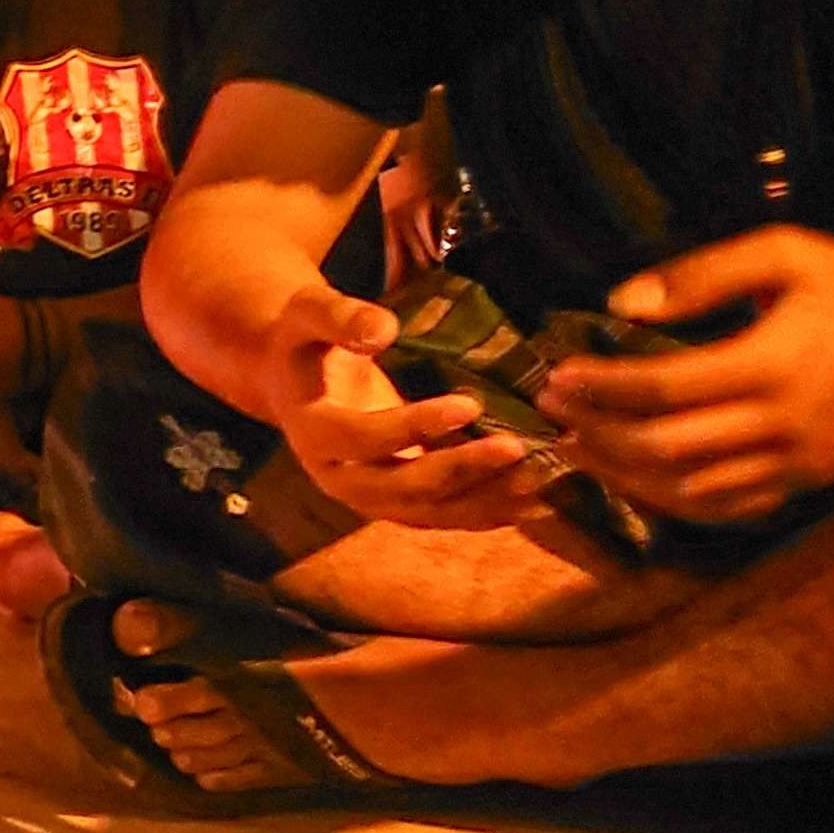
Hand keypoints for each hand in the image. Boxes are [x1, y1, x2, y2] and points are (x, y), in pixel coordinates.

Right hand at [264, 278, 546, 530]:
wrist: (295, 381)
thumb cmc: (304, 340)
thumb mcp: (307, 316)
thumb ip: (338, 317)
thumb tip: (383, 329)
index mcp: (311, 433)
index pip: (364, 439)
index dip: (416, 425)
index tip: (470, 403)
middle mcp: (338, 479)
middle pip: (402, 488)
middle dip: (461, 471)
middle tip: (515, 448)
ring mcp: (369, 499)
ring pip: (431, 512)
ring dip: (485, 500)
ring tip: (538, 479)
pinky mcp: (397, 505)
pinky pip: (444, 516)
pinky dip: (489, 513)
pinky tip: (534, 502)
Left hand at [543, 227, 833, 524]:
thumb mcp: (785, 253)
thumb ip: (701, 274)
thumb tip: (621, 301)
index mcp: (769, 365)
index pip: (660, 388)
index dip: (600, 386)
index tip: (556, 374)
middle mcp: (781, 426)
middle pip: (665, 446)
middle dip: (598, 432)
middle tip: (552, 411)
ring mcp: (798, 464)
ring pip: (692, 490)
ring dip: (625, 473)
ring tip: (579, 447)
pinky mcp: (811, 483)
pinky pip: (731, 509)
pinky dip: (676, 501)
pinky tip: (639, 480)